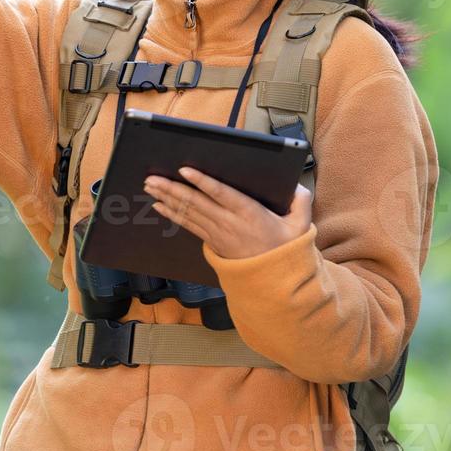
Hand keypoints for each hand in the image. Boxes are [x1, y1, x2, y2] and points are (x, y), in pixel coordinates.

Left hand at [143, 168, 312, 259]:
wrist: (272, 280)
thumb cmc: (284, 248)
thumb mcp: (300, 226)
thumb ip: (301, 202)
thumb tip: (298, 186)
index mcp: (249, 213)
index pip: (221, 194)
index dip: (202, 182)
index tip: (185, 170)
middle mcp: (228, 222)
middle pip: (196, 202)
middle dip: (172, 188)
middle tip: (152, 177)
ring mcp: (217, 233)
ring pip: (188, 212)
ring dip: (166, 198)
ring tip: (149, 186)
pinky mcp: (211, 241)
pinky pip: (188, 225)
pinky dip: (172, 214)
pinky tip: (158, 205)